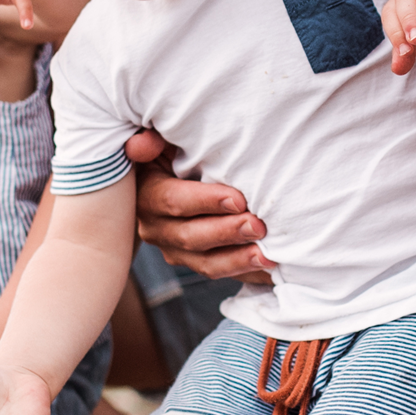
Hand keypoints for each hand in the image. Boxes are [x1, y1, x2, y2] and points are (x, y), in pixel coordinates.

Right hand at [126, 128, 274, 284]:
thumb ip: (153, 140)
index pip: (173, 201)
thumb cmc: (178, 153)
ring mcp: (175, 251)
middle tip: (258, 226)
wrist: (181, 177)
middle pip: (191, 237)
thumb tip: (144, 143)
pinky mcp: (196, 264)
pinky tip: (270, 271)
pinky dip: (248, 274)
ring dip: (238, 260)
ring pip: (206, 263)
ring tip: (268, 255)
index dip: (205, 201)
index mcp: (147, 195)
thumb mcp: (165, 141)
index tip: (239, 199)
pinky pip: (223, 274)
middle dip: (227, 233)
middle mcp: (156, 228)